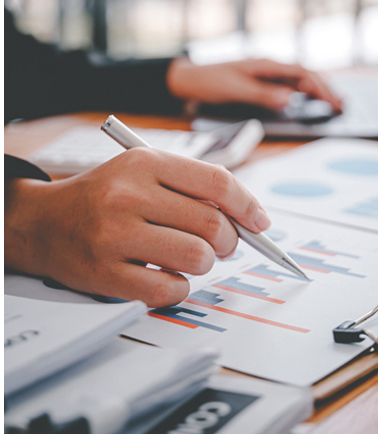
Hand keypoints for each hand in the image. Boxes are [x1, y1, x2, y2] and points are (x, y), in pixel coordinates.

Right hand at [4, 149, 270, 306]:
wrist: (42, 221)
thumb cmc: (105, 195)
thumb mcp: (144, 170)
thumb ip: (192, 185)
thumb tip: (245, 215)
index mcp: (145, 163)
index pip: (217, 181)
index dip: (248, 205)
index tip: (260, 223)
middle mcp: (129, 195)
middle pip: (213, 223)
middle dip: (229, 241)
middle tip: (221, 245)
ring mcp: (115, 235)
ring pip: (196, 258)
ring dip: (204, 264)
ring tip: (189, 258)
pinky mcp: (105, 274)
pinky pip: (169, 290)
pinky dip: (179, 288)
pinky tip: (166, 277)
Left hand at [167, 57, 342, 111]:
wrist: (189, 78)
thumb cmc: (209, 81)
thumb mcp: (235, 90)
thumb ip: (262, 94)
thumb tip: (290, 99)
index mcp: (266, 64)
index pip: (302, 74)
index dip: (320, 88)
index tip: (334, 102)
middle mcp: (269, 66)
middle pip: (306, 74)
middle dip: (325, 88)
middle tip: (342, 105)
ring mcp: (267, 72)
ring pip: (300, 78)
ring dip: (317, 88)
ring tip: (334, 102)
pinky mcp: (262, 80)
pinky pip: (289, 83)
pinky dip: (304, 91)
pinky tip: (310, 98)